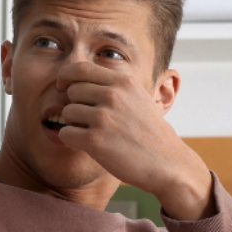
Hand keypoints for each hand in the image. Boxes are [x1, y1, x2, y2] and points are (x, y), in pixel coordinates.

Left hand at [56, 61, 215, 220]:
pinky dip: (71, 140)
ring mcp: (103, 117)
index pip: (80, 68)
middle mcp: (113, 95)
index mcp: (123, 82)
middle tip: (89, 121)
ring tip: (93, 134)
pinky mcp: (95, 140)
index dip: (66, 77)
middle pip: (72, 91)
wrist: (168, 163)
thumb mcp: (138, 98)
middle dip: (75, 105)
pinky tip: (87, 145)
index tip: (63, 87)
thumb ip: (114, 86)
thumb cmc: (151, 134)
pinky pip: (66, 133)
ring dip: (74, 124)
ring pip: (67, 112)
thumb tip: (81, 80)